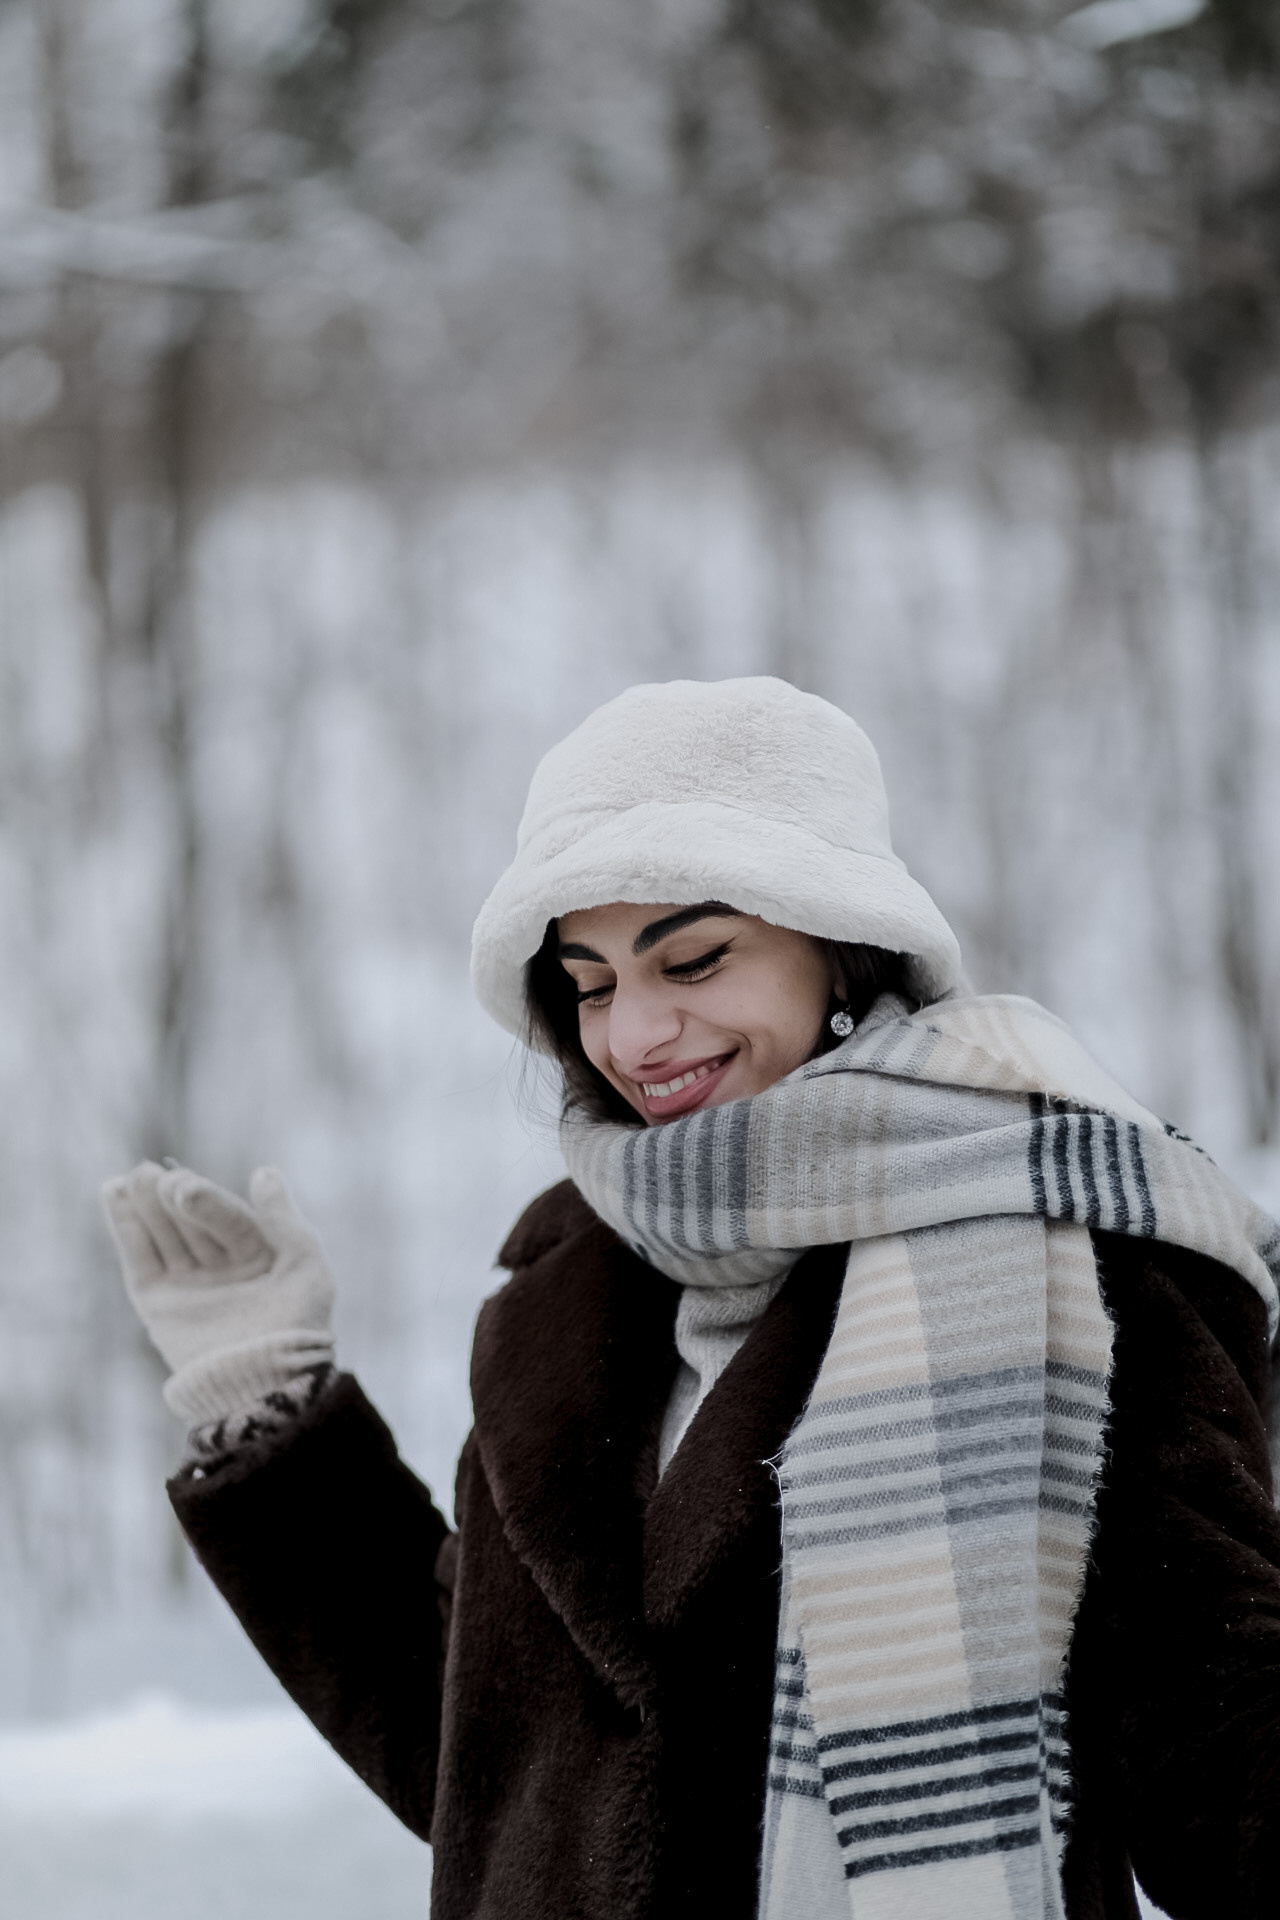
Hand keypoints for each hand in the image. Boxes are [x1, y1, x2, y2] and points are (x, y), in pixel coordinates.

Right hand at [102, 1161, 335, 1421]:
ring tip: (132, 1176)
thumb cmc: (295, 1327)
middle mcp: (222, 1265)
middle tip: (151, 1174)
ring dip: (145, 1204)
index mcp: (259, 1254)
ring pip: (164, 1234)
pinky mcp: (157, 1302)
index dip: (207, 1200)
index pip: (229, 1217)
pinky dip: (126, 1227)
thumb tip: (264, 1172)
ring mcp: (189, 1282)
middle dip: (172, 1197)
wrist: (262, 1385)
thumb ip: (283, 1219)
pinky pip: (139, 1258)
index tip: (183, 1184)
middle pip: (193, 1221)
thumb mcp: (305, 1266)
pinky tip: (113, 1192)